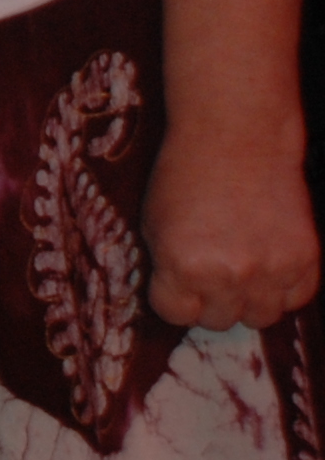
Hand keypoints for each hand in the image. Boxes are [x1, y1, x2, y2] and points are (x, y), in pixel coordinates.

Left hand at [143, 119, 320, 330]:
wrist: (237, 138)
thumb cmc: (186, 174)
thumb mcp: (155, 222)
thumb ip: (166, 266)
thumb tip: (178, 298)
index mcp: (183, 266)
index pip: (175, 313)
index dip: (173, 297)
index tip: (176, 283)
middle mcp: (229, 275)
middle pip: (219, 321)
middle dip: (209, 300)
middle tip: (209, 273)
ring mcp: (272, 270)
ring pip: (261, 317)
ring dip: (248, 300)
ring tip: (240, 270)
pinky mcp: (305, 260)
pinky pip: (297, 298)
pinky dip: (283, 288)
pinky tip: (269, 264)